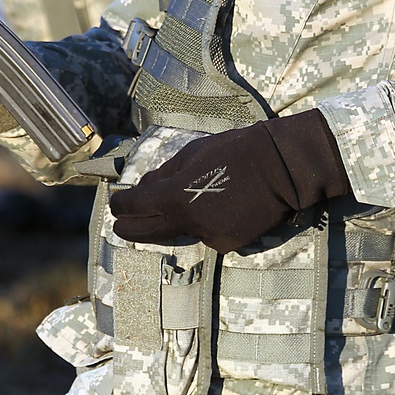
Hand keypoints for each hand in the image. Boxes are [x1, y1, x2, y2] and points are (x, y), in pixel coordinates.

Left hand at [110, 110, 350, 254]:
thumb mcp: (192, 154)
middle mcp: (187, 221)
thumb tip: (144, 187)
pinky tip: (219, 206)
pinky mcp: (228, 244)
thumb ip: (164, 175)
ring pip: (181, 232)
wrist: (280, 167)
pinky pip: (206, 235)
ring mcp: (208, 235)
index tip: (114, 203)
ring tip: (182, 204)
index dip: (120, 204)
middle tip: (118, 226)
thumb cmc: (234, 151)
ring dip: (174, 222)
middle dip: (128, 229)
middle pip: (147, 233)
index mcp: (174, 195)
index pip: (134, 206)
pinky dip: (205, 224)